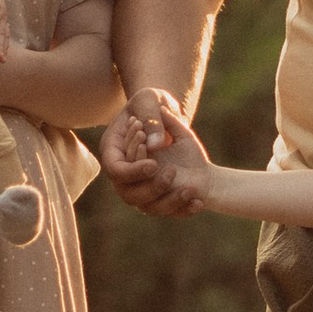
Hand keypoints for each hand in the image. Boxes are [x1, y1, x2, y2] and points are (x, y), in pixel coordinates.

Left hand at [0, 0, 10, 56]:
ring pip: (5, 35)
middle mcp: (2, 15)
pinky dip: (5, 43)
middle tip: (0, 59)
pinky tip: (3, 52)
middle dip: (1, 47)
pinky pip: (5, 34)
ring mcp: (4, 18)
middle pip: (2, 33)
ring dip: (4, 47)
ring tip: (2, 60)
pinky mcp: (3, 20)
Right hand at [100, 86, 205, 216]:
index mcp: (113, 149)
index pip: (115, 169)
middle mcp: (123, 172)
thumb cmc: (153, 103)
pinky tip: (199, 202)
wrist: (168, 115)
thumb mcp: (151, 100)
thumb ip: (152, 118)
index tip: (155, 164)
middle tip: (173, 171)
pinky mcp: (157, 193)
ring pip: (147, 207)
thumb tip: (155, 145)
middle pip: (128, 194)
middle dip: (152, 188)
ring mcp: (139, 185)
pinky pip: (167, 210)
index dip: (133, 171)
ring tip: (189, 188)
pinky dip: (182, 210)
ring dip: (169, 202)